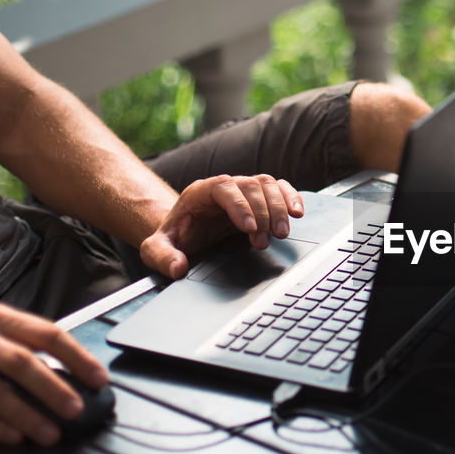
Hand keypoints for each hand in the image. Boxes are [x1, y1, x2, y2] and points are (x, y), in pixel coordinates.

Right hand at [0, 304, 108, 444]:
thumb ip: (28, 342)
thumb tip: (73, 371)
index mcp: (1, 319)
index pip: (48, 334)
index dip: (77, 357)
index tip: (99, 379)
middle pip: (21, 364)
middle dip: (52, 389)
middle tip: (76, 410)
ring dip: (26, 416)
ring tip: (50, 434)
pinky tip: (14, 438)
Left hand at [140, 174, 304, 279]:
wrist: (185, 233)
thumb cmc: (175, 239)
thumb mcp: (157, 249)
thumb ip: (162, 257)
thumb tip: (178, 268)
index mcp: (200, 192)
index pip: (223, 187)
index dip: (239, 205)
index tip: (249, 228)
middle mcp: (224, 186)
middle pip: (250, 185)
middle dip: (262, 213)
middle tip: (265, 240)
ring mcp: (244, 190)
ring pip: (268, 184)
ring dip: (279, 207)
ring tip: (281, 233)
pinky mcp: (259, 198)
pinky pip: (279, 188)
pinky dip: (291, 198)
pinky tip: (297, 214)